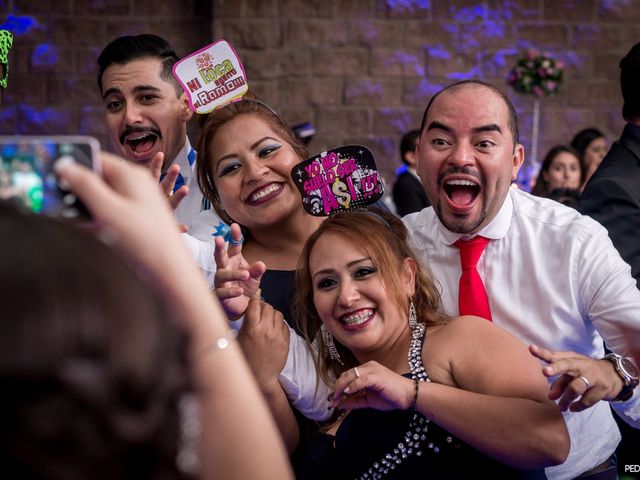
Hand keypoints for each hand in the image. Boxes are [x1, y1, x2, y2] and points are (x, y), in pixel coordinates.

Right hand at [54, 152, 192, 288]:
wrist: (170, 269)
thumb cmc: (142, 239)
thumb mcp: (107, 209)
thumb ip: (84, 185)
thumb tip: (63, 164)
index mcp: (132, 175)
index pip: (97, 159)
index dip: (78, 169)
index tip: (61, 183)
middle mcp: (139, 183)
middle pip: (102, 178)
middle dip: (86, 191)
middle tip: (72, 208)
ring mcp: (142, 200)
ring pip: (108, 196)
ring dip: (94, 208)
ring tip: (88, 224)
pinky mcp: (142, 216)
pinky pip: (116, 210)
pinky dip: (105, 218)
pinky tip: (101, 233)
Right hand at [213, 223, 265, 318]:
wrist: (241, 306)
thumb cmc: (245, 286)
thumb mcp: (255, 277)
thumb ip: (257, 270)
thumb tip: (261, 264)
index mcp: (233, 260)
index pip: (234, 246)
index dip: (234, 236)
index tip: (234, 225)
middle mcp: (224, 268)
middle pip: (219, 256)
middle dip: (219, 247)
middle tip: (219, 238)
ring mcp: (220, 282)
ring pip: (222, 274)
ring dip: (233, 274)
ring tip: (246, 274)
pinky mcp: (219, 295)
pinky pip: (223, 292)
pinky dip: (231, 291)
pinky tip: (239, 291)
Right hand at [239, 290, 289, 391]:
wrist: (260, 377)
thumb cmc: (246, 358)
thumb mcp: (239, 339)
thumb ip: (245, 323)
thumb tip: (249, 308)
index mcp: (252, 329)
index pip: (255, 306)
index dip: (255, 298)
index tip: (256, 294)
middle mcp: (266, 331)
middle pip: (268, 307)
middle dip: (264, 306)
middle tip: (260, 310)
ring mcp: (277, 336)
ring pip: (278, 314)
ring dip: (272, 314)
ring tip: (267, 319)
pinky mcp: (286, 342)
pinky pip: (285, 325)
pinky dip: (279, 324)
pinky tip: (273, 329)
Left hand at [330, 361, 414, 411]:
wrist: (408, 396)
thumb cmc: (391, 397)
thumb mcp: (369, 400)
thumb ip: (355, 400)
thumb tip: (341, 404)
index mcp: (367, 369)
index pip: (347, 376)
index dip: (338, 388)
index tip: (333, 401)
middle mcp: (368, 366)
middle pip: (346, 375)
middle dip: (337, 389)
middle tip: (332, 402)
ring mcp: (372, 370)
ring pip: (351, 376)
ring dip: (341, 388)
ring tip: (336, 400)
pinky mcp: (377, 376)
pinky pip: (361, 380)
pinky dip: (352, 386)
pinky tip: (347, 393)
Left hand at [529, 344, 623, 411]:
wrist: (613, 375)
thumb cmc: (584, 372)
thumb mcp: (571, 374)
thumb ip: (559, 383)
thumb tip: (550, 397)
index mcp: (571, 359)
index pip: (554, 355)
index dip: (542, 352)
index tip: (531, 348)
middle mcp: (581, 365)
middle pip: (567, 365)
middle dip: (556, 368)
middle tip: (545, 371)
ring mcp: (593, 376)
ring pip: (576, 387)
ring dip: (565, 398)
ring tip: (560, 407)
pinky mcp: (602, 389)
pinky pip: (587, 400)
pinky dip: (578, 406)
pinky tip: (573, 408)